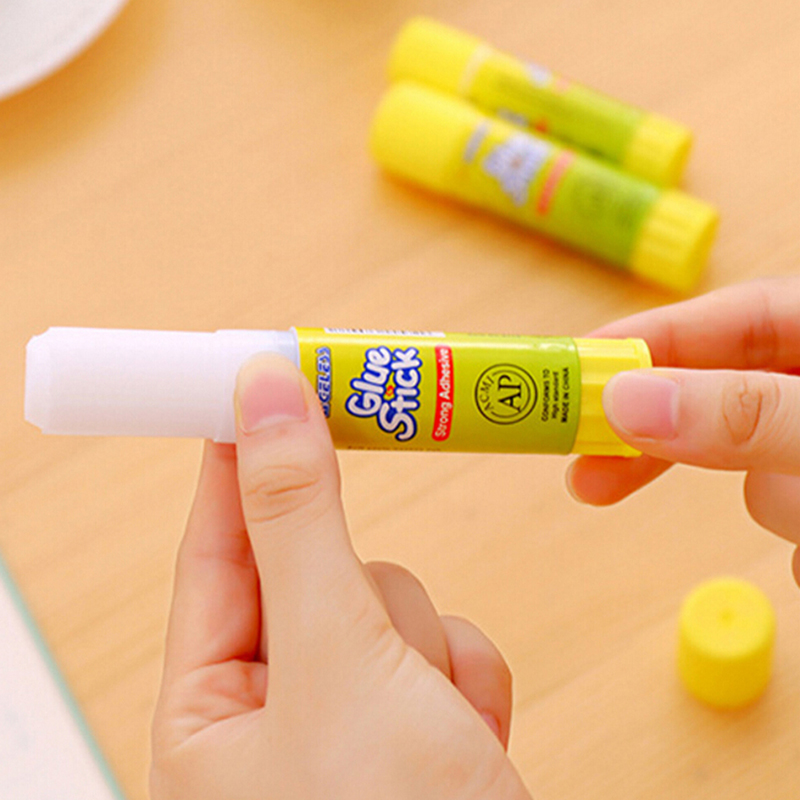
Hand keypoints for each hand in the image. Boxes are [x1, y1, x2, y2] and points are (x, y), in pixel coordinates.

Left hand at [151, 354, 529, 799]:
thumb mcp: (337, 662)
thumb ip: (298, 520)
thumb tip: (261, 400)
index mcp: (211, 710)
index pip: (215, 546)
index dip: (234, 458)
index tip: (251, 378)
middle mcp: (277, 711)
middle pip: (321, 571)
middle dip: (370, 599)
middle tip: (383, 640)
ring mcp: (355, 718)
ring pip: (394, 602)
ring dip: (429, 649)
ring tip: (439, 726)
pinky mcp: (423, 727)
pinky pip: (446, 647)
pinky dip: (467, 678)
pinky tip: (473, 739)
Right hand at [567, 277, 799, 584]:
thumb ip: (746, 414)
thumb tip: (628, 400)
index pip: (736, 315)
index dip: (654, 337)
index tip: (578, 370)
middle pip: (724, 397)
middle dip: (669, 440)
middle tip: (588, 473)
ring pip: (760, 471)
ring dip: (777, 506)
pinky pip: (788, 518)